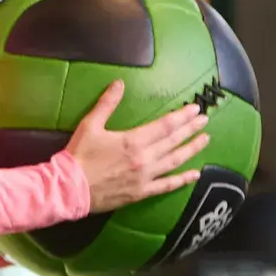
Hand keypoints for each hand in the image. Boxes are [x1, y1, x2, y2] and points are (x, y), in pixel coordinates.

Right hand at [65, 83, 209, 212]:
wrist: (70, 188)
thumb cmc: (80, 155)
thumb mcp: (90, 125)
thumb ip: (107, 104)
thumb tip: (119, 83)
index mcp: (133, 140)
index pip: (165, 126)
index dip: (182, 116)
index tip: (195, 109)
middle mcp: (144, 158)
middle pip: (174, 141)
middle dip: (191, 129)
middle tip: (205, 120)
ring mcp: (145, 177)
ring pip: (175, 161)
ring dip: (191, 149)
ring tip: (205, 140)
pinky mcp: (142, 192)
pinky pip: (167, 186)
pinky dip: (182, 180)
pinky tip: (195, 174)